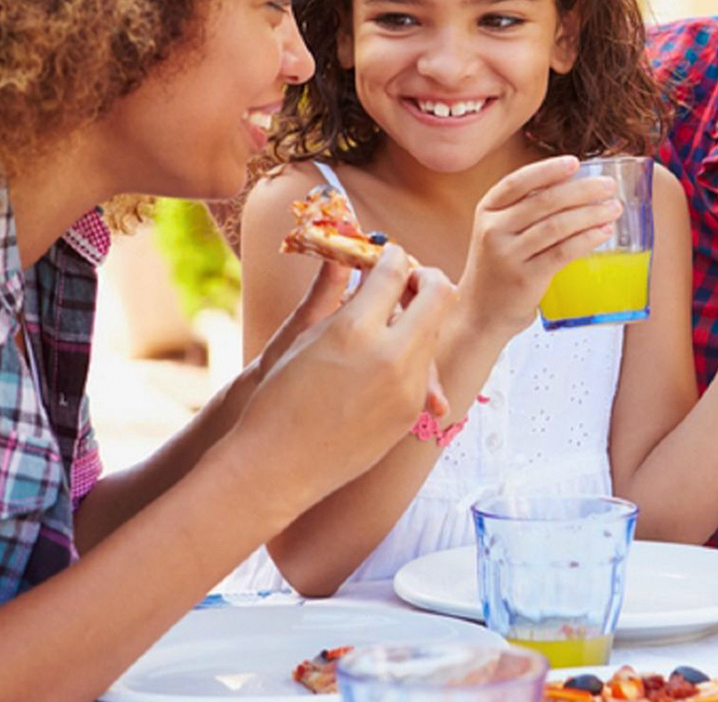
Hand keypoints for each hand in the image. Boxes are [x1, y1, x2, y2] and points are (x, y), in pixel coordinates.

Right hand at [227, 246, 455, 519]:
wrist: (279, 464)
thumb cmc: (278, 395)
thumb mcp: (303, 335)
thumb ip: (333, 291)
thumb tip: (346, 252)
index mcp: (355, 328)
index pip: (395, 271)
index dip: (393, 256)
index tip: (388, 257)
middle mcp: (390, 354)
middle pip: (438, 294)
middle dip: (426, 279)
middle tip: (406, 281)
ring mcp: (408, 386)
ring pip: (437, 330)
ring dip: (421, 317)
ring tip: (392, 321)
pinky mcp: (412, 411)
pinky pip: (427, 368)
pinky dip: (414, 353)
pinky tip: (391, 356)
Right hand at [457, 156, 621, 336]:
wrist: (479, 313)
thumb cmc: (498, 267)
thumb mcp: (497, 232)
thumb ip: (524, 210)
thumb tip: (574, 186)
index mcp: (487, 210)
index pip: (517, 182)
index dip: (548, 169)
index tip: (576, 162)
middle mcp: (493, 229)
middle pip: (544, 201)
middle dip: (582, 190)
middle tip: (608, 186)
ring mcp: (508, 255)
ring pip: (557, 225)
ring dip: (591, 214)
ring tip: (613, 208)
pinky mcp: (525, 278)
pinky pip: (563, 252)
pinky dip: (587, 239)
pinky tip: (603, 232)